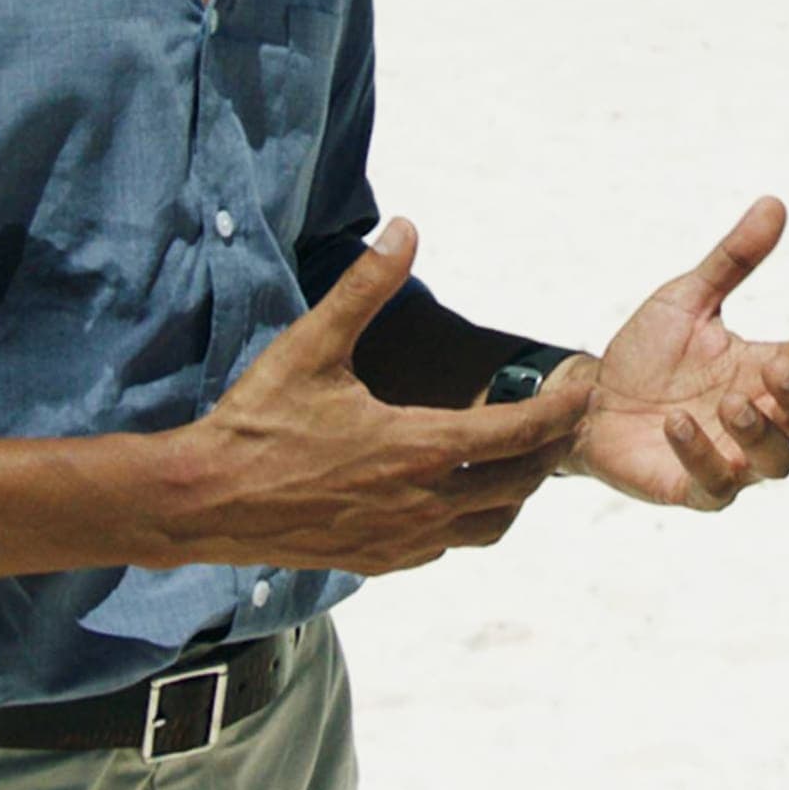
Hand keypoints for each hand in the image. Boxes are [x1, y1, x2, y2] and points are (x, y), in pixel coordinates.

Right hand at [153, 219, 590, 573]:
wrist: (206, 500)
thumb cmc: (258, 422)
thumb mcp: (312, 345)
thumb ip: (365, 285)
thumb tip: (405, 228)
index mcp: (418, 447)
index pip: (521, 433)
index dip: (561, 408)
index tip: (582, 387)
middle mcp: (423, 501)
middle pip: (521, 483)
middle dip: (551, 449)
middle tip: (561, 418)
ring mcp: (404, 539)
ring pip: (492, 525)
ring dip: (515, 491)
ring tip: (517, 458)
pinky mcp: (380, 561)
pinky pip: (449, 544)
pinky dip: (470, 518)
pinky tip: (453, 491)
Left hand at [565, 197, 788, 508]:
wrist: (587, 401)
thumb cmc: (647, 354)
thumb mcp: (688, 299)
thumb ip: (733, 259)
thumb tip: (774, 204)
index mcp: (763, 370)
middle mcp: (758, 416)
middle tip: (777, 367)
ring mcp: (731, 455)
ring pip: (779, 462)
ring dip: (762, 433)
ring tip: (732, 403)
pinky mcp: (695, 487)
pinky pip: (716, 486)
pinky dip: (701, 456)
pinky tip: (676, 423)